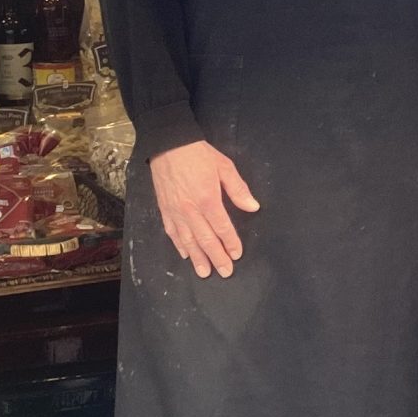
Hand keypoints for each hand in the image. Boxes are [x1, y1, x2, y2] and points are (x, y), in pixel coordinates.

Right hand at [148, 140, 259, 277]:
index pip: (222, 227)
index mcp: (208, 199)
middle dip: (216, 257)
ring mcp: (176, 211)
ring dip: (198, 258)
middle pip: (205, 239)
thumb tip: (253, 207)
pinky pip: (172, 232)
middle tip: (225, 272)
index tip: (237, 255)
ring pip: (188, 240)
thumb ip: (238, 189)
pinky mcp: (164, 209)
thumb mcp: (224, 166)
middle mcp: (190, 209)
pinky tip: (185, 255)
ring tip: (205, 272)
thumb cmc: (199, 154)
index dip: (230, 243)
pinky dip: (179, 246)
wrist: (168, 144)